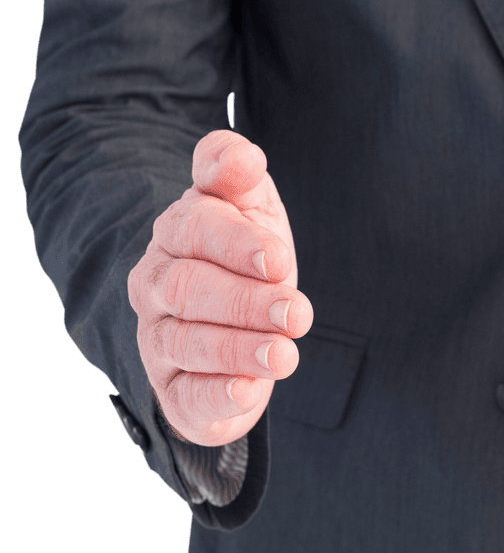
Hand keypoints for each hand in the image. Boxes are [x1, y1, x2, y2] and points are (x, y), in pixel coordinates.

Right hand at [128, 130, 312, 445]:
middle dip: (244, 303)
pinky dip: (217, 396)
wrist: (244, 323)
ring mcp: (159, 340)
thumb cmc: (250, 255)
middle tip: (297, 313)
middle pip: (187, 291)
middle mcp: (156, 286)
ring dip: (238, 350)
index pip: (194, 231)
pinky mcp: (176, 391)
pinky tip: (247, 392)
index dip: (237, 245)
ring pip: (186, 344)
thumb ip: (239, 174)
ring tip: (286, 354)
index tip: (281, 262)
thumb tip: (241, 156)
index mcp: (177, 234)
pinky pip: (187, 396)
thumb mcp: (251, 206)